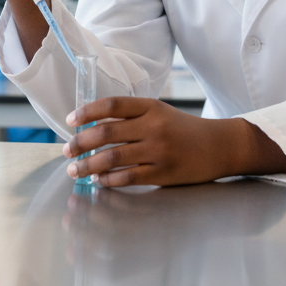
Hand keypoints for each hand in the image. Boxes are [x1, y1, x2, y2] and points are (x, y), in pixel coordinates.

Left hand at [62, 97, 285, 185]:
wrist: (219, 146)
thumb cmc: (184, 129)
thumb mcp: (160, 112)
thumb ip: (132, 116)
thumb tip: (93, 126)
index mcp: (151, 107)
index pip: (112, 105)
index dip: (87, 112)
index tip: (70, 120)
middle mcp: (153, 126)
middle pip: (106, 133)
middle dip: (81, 143)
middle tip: (66, 150)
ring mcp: (158, 150)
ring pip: (113, 158)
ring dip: (88, 165)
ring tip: (74, 169)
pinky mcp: (163, 172)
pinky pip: (128, 177)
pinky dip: (108, 179)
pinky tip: (99, 180)